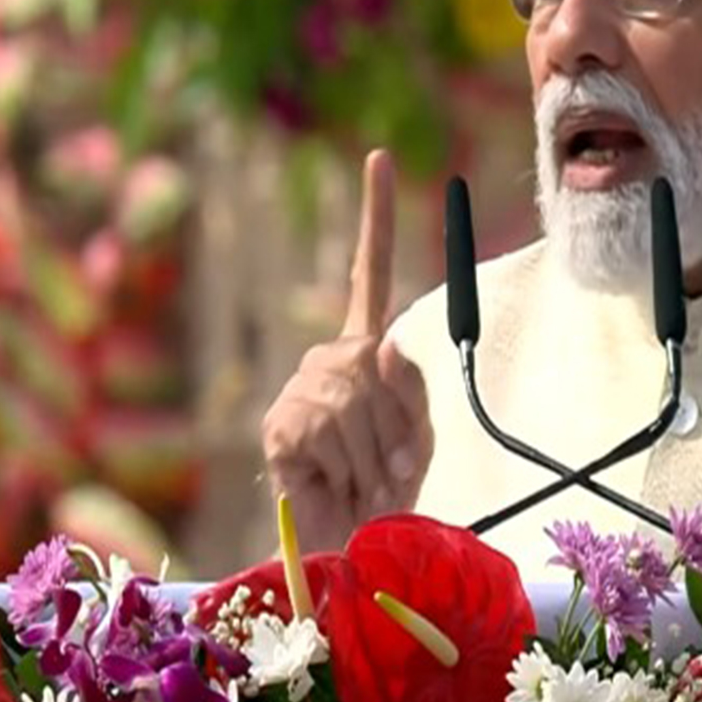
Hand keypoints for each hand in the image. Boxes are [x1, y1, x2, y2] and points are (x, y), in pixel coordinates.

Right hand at [261, 149, 434, 551]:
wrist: (351, 544)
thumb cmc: (391, 489)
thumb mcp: (421, 433)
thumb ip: (411, 389)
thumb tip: (383, 346)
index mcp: (365, 351)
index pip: (367, 272)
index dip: (374, 217)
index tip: (378, 157)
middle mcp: (330, 359)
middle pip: (379, 368)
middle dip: (397, 429)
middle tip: (388, 470)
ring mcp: (302, 387)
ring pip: (356, 403)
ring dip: (374, 454)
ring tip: (362, 480)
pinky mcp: (281, 421)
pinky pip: (329, 428)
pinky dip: (344, 464)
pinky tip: (331, 480)